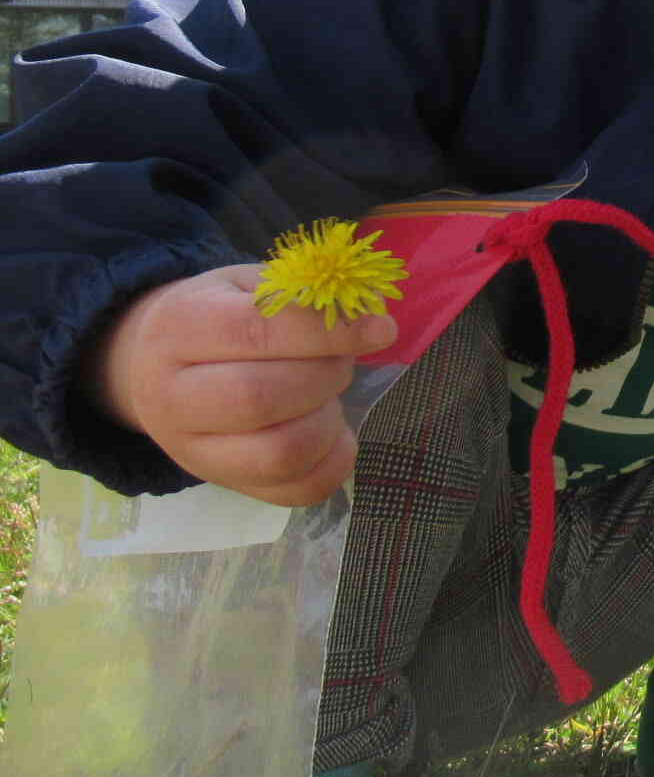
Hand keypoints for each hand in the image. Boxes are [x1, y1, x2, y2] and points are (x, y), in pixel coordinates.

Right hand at [90, 264, 396, 505]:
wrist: (151, 368)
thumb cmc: (217, 316)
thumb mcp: (247, 285)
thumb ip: (303, 294)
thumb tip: (370, 309)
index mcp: (179, 327)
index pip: (255, 332)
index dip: (327, 331)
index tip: (380, 329)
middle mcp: (173, 396)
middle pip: (260, 398)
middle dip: (325, 376)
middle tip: (342, 361)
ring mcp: (193, 451)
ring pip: (279, 453)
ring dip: (328, 421)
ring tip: (330, 395)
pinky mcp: (224, 483)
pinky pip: (295, 491)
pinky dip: (333, 461)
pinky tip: (333, 429)